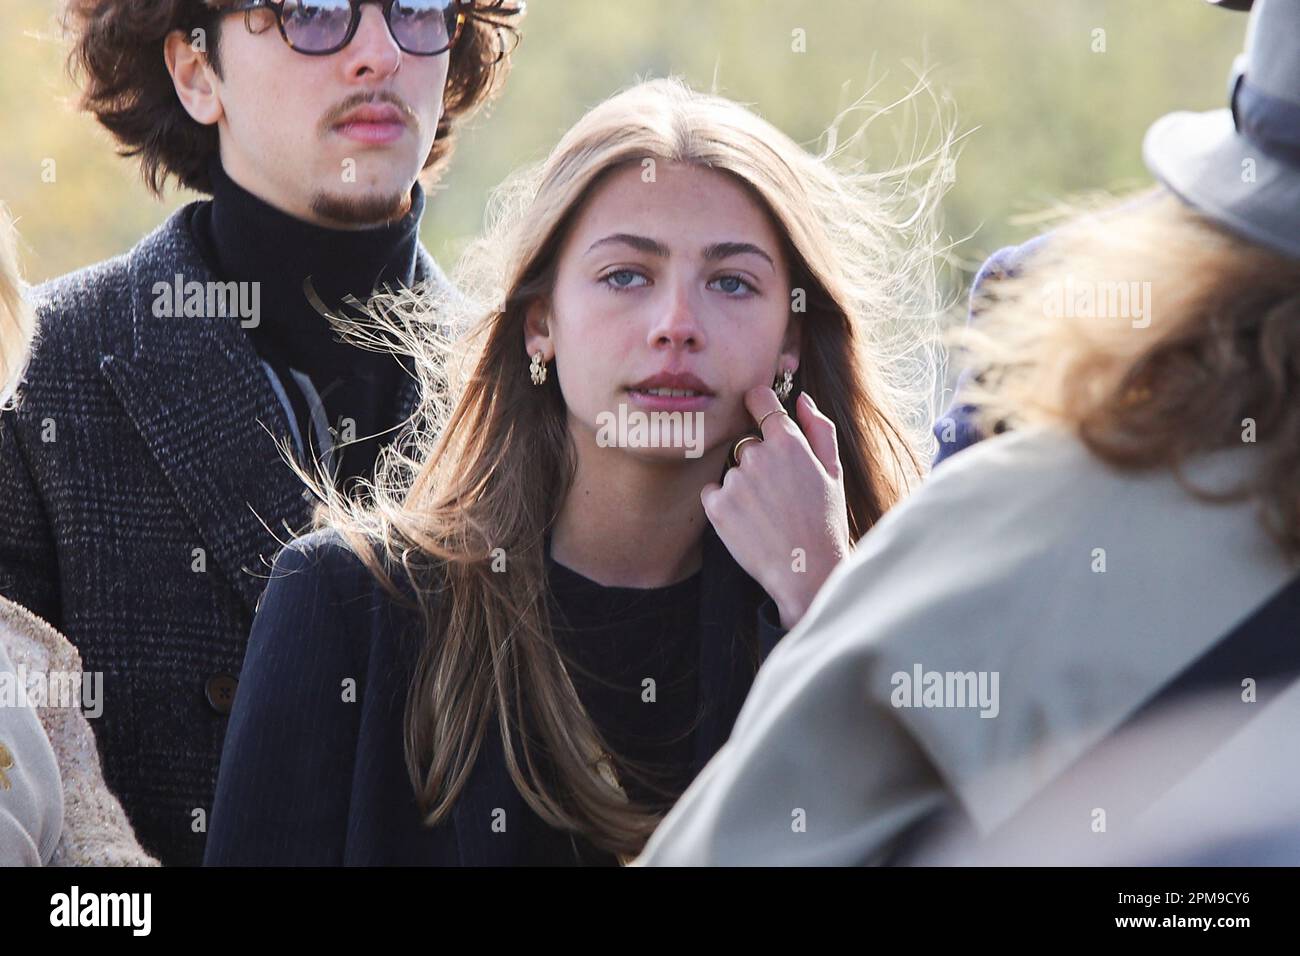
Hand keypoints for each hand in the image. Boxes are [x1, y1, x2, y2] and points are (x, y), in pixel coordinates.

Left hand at [700, 387, 851, 628]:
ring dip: (743, 486)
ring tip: (767, 514)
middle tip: (778, 495)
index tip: (757, 412)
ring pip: (732, 470)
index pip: (759, 398)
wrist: (805, 571)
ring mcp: (734, 480)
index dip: (757, 404)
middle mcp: (757, 455)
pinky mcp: (716, 505)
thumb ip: (819, 430)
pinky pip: (713, 492)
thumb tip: (803, 400)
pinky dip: (724, 505)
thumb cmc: (824, 522)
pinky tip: (748, 523)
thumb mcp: (833, 472)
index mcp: (788, 442)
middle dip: (758, 461)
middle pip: (746, 443)